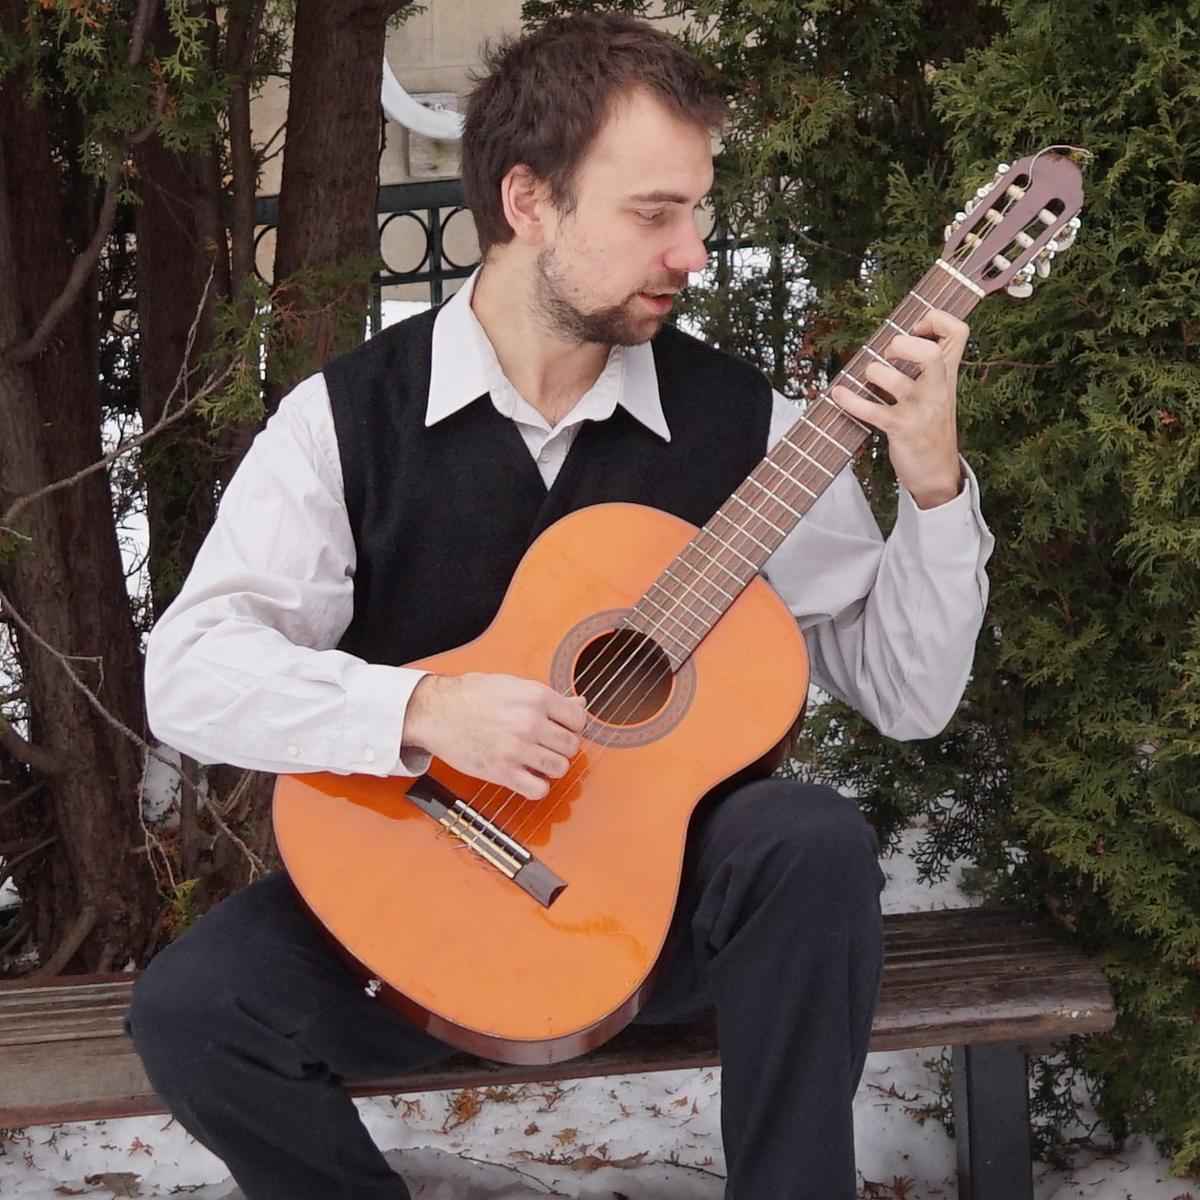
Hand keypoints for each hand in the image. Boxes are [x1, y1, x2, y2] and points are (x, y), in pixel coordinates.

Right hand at [403, 673, 586, 800]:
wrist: (437, 711)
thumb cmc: (472, 695)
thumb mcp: (514, 685)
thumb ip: (549, 697)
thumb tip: (579, 704)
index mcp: (537, 697)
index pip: (579, 720)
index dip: (572, 727)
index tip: (561, 729)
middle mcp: (530, 722)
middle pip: (572, 746)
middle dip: (561, 748)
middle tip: (546, 746)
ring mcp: (517, 749)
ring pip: (560, 768)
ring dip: (551, 768)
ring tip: (537, 761)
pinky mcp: (502, 772)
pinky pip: (538, 790)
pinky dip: (537, 787)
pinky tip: (527, 776)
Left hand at [830, 309, 968, 508]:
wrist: (937, 473)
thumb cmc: (931, 425)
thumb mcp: (940, 391)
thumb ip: (930, 364)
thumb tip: (897, 334)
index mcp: (948, 373)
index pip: (958, 331)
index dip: (937, 318)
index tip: (916, 326)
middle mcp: (938, 388)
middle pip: (930, 353)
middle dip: (902, 345)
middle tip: (891, 354)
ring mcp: (920, 409)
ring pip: (892, 379)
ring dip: (872, 372)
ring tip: (869, 379)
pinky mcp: (900, 428)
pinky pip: (870, 410)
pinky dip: (849, 400)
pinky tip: (838, 393)